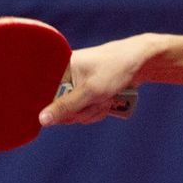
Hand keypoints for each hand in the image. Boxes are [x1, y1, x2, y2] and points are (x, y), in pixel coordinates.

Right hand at [39, 35, 155, 126]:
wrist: (141, 62)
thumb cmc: (115, 69)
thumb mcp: (90, 91)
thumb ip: (65, 107)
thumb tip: (41, 120)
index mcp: (59, 70)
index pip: (43, 97)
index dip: (57, 108)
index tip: (75, 105)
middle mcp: (65, 78)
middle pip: (60, 110)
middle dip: (81, 110)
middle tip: (97, 99)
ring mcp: (77, 86)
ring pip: (75, 114)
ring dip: (93, 110)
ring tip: (106, 97)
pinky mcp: (88, 93)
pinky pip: (86, 112)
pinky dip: (98, 110)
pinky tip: (109, 100)